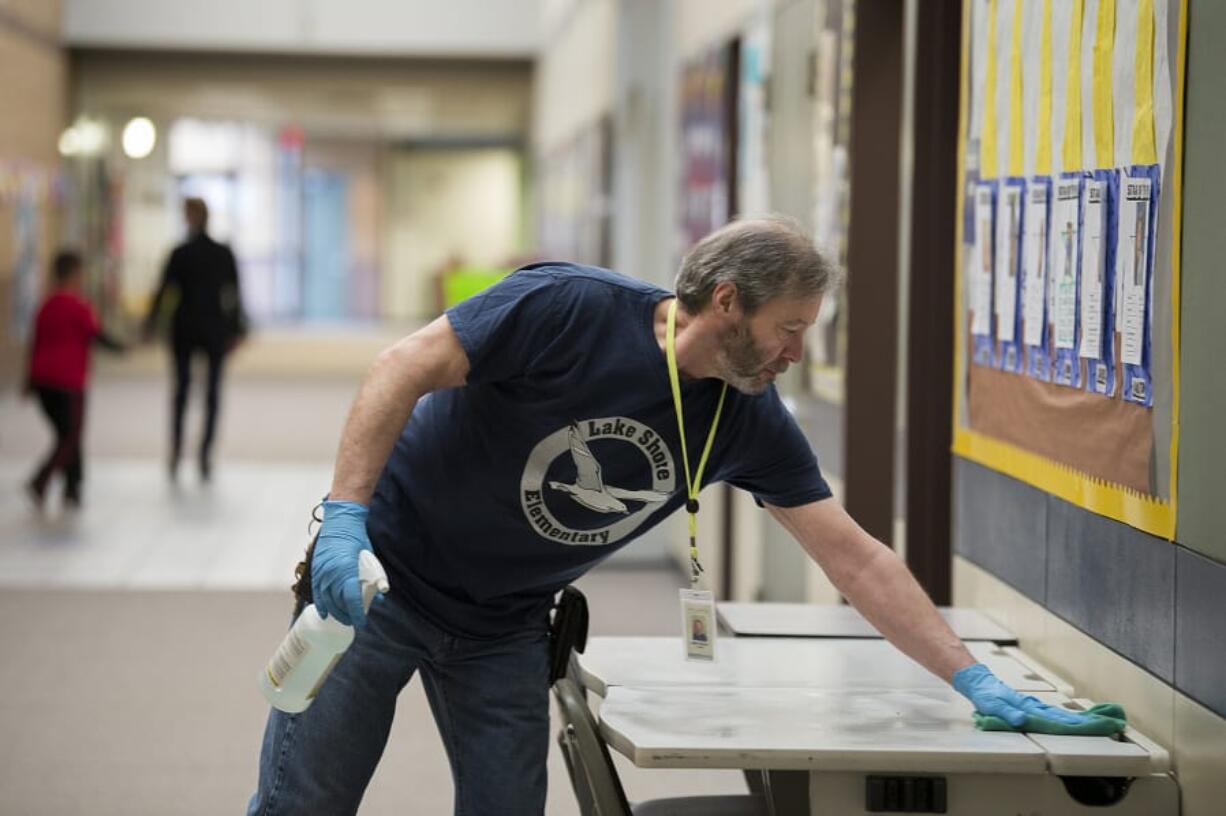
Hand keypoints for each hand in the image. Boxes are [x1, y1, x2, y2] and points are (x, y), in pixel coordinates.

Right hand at [310, 500, 372, 627]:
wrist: (340, 522)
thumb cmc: (357, 539)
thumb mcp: (370, 558)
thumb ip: (374, 577)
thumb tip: (380, 595)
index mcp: (346, 571)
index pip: (352, 600)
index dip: (356, 614)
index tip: (361, 623)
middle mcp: (332, 574)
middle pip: (338, 603)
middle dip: (346, 615)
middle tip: (354, 622)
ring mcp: (322, 572)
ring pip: (326, 600)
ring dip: (334, 612)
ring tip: (342, 618)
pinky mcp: (316, 570)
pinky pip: (317, 592)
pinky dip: (321, 604)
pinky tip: (324, 613)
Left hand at [952, 663, 1093, 727]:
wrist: (979, 682)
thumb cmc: (986, 696)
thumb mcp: (993, 706)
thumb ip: (1007, 713)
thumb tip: (1024, 720)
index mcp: (1028, 708)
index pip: (1054, 718)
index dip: (1073, 724)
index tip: (1091, 727)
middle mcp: (1033, 706)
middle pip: (1062, 715)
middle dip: (1082, 722)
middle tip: (1104, 725)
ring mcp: (1032, 705)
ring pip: (1058, 713)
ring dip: (1075, 719)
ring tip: (1093, 724)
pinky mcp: (1029, 706)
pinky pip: (1050, 712)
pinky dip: (1063, 717)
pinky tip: (1068, 720)